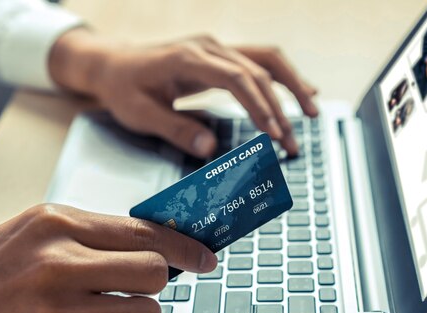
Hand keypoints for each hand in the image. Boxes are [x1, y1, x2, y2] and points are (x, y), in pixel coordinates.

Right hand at [0, 204, 216, 312]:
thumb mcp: (32, 232)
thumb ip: (91, 234)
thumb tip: (155, 245)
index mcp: (56, 223)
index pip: (144, 231)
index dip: (185, 247)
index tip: (205, 257)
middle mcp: (58, 264)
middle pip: (154, 273)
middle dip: (154, 284)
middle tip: (135, 289)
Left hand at [49, 30, 317, 157]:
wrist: (112, 64)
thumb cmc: (123, 88)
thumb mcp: (140, 114)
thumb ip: (175, 129)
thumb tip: (210, 150)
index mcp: (188, 58)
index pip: (237, 80)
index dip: (260, 107)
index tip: (274, 134)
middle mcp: (208, 47)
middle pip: (258, 71)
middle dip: (281, 108)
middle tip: (292, 143)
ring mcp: (216, 48)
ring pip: (266, 59)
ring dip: (292, 85)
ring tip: (313, 112)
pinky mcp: (219, 55)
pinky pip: (258, 61)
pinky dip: (282, 77)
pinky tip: (302, 90)